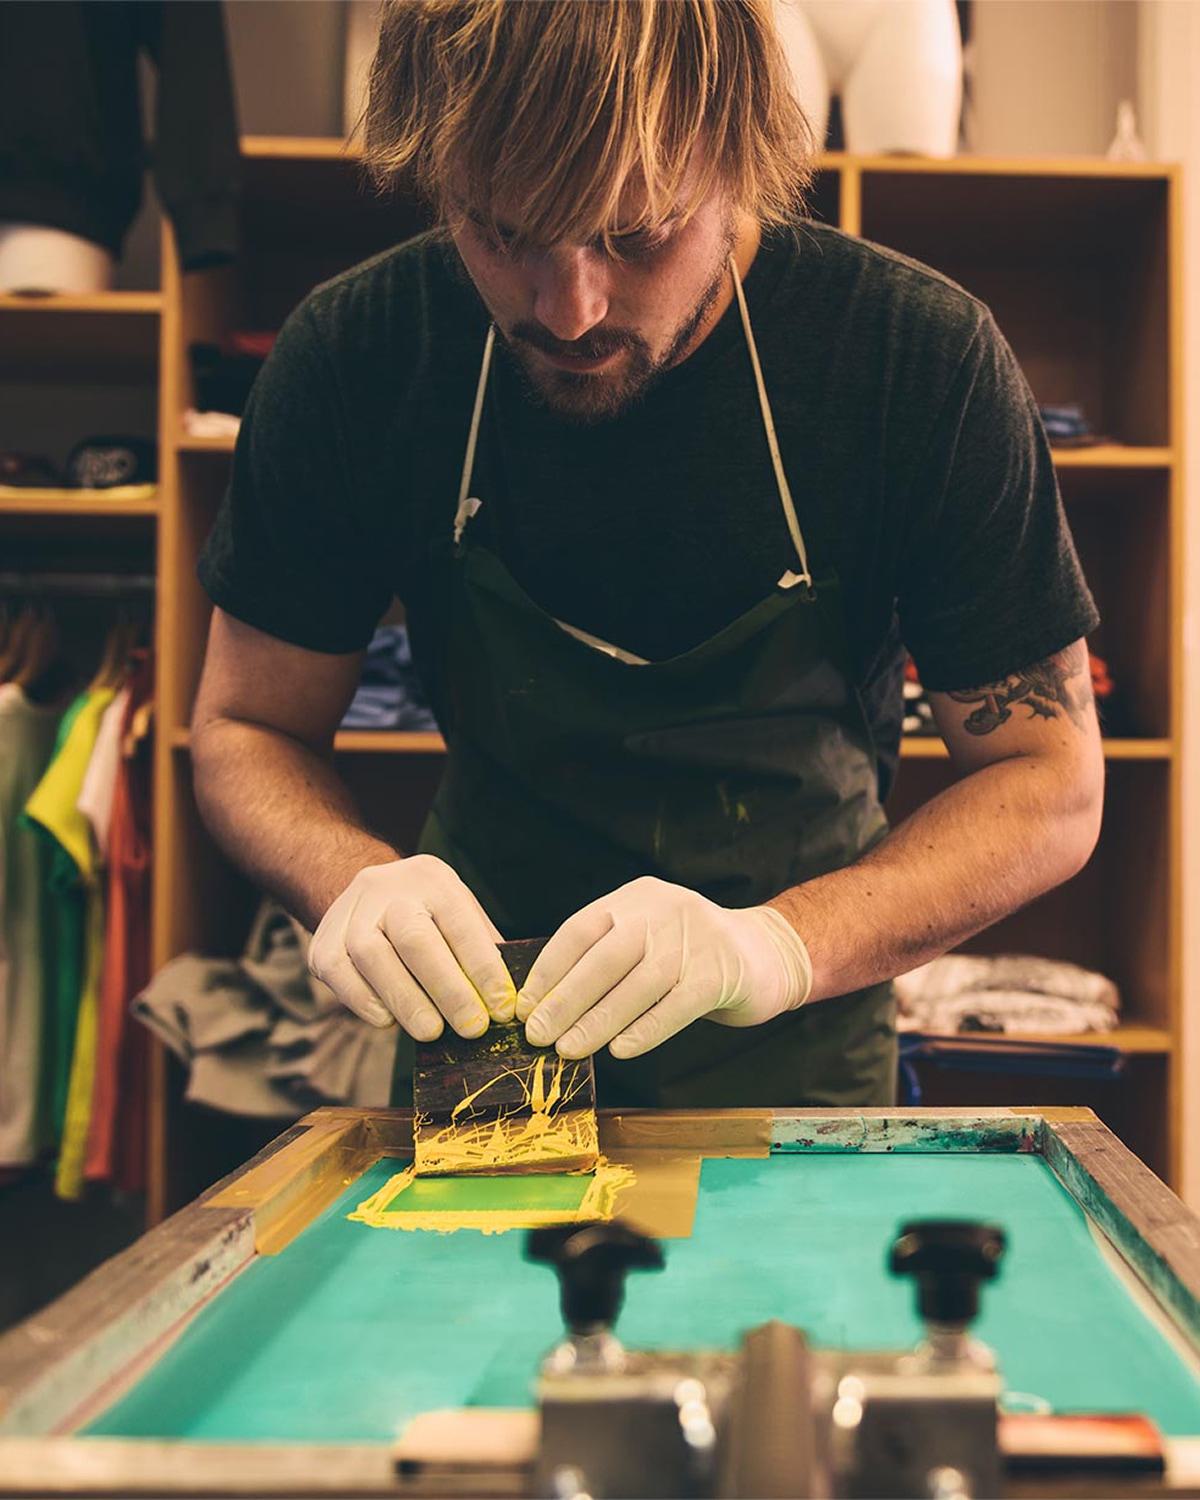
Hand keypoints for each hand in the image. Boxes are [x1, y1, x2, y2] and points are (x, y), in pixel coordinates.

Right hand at [307, 855, 515, 1039]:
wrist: (366, 896)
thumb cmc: (428, 917)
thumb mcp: (460, 915)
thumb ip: (481, 950)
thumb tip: (510, 1002)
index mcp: (432, 880)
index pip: (460, 922)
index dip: (483, 968)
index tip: (501, 1008)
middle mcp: (387, 888)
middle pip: (413, 938)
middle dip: (447, 989)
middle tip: (471, 1028)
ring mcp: (351, 912)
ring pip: (371, 955)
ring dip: (405, 1000)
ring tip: (431, 1032)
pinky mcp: (323, 941)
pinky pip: (337, 972)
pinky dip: (363, 1000)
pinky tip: (387, 1020)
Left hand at [515, 876, 812, 1058]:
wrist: (765, 952)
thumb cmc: (688, 955)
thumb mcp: (645, 938)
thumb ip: (603, 959)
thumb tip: (545, 1005)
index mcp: (635, 898)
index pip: (579, 930)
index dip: (548, 970)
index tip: (524, 1008)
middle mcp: (662, 909)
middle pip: (604, 957)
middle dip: (566, 1000)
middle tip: (538, 1035)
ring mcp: (694, 938)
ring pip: (637, 984)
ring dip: (598, 1021)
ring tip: (569, 1050)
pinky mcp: (720, 972)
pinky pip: (676, 1004)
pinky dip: (645, 1029)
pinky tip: (620, 1050)